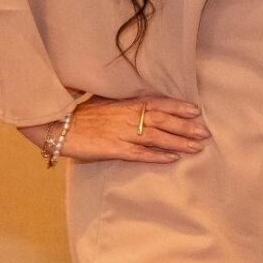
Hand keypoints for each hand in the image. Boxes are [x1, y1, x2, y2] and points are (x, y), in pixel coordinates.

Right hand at [19, 95, 210, 164]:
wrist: (57, 124)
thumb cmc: (81, 113)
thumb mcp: (106, 103)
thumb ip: (125, 105)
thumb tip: (142, 105)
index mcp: (127, 104)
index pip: (160, 103)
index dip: (179, 107)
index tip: (196, 111)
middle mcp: (129, 117)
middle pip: (164, 120)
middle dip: (187, 127)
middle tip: (205, 133)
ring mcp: (122, 133)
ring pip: (157, 137)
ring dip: (179, 142)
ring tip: (197, 147)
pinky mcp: (114, 149)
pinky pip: (140, 153)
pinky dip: (157, 156)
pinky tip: (173, 159)